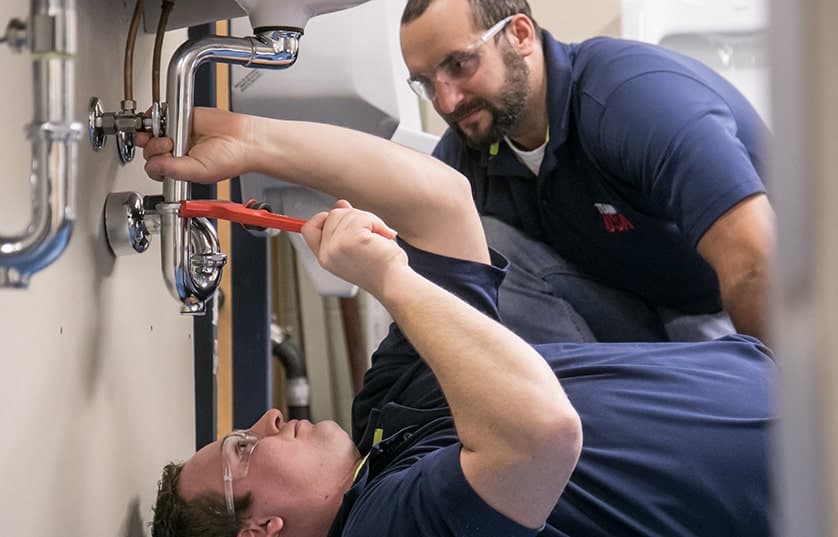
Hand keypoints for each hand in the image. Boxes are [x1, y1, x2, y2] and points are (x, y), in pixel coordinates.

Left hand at [135, 107, 253, 182]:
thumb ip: (173, 170)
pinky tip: (161, 121)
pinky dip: (154, 116)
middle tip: (170, 145)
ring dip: (152, 133)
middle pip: (149, 152)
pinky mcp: (180, 118)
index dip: (153, 164)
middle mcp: (177, 153)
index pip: (154, 169)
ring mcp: (176, 136)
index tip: (163, 160)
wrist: (244, 139)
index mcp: (180, 170)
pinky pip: (158, 116)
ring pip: (150, 135)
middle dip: (154, 148)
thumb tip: (152, 167)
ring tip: (168, 134)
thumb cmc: (230, 159)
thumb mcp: (199, 171)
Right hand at [302, 200, 405, 294]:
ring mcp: (337, 246)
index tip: (339, 215)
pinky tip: (383, 238)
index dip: (321, 218)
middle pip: (332, 215)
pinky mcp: (351, 240)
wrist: (394, 283)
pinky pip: (363, 217)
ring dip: (369, 220)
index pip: (308, 229)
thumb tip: (340, 204)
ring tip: (378, 239)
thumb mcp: (357, 245)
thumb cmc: (381, 268)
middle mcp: (327, 253)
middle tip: (370, 233)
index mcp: (325, 257)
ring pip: (348, 213)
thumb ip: (345, 226)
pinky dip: (377, 223)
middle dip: (354, 217)